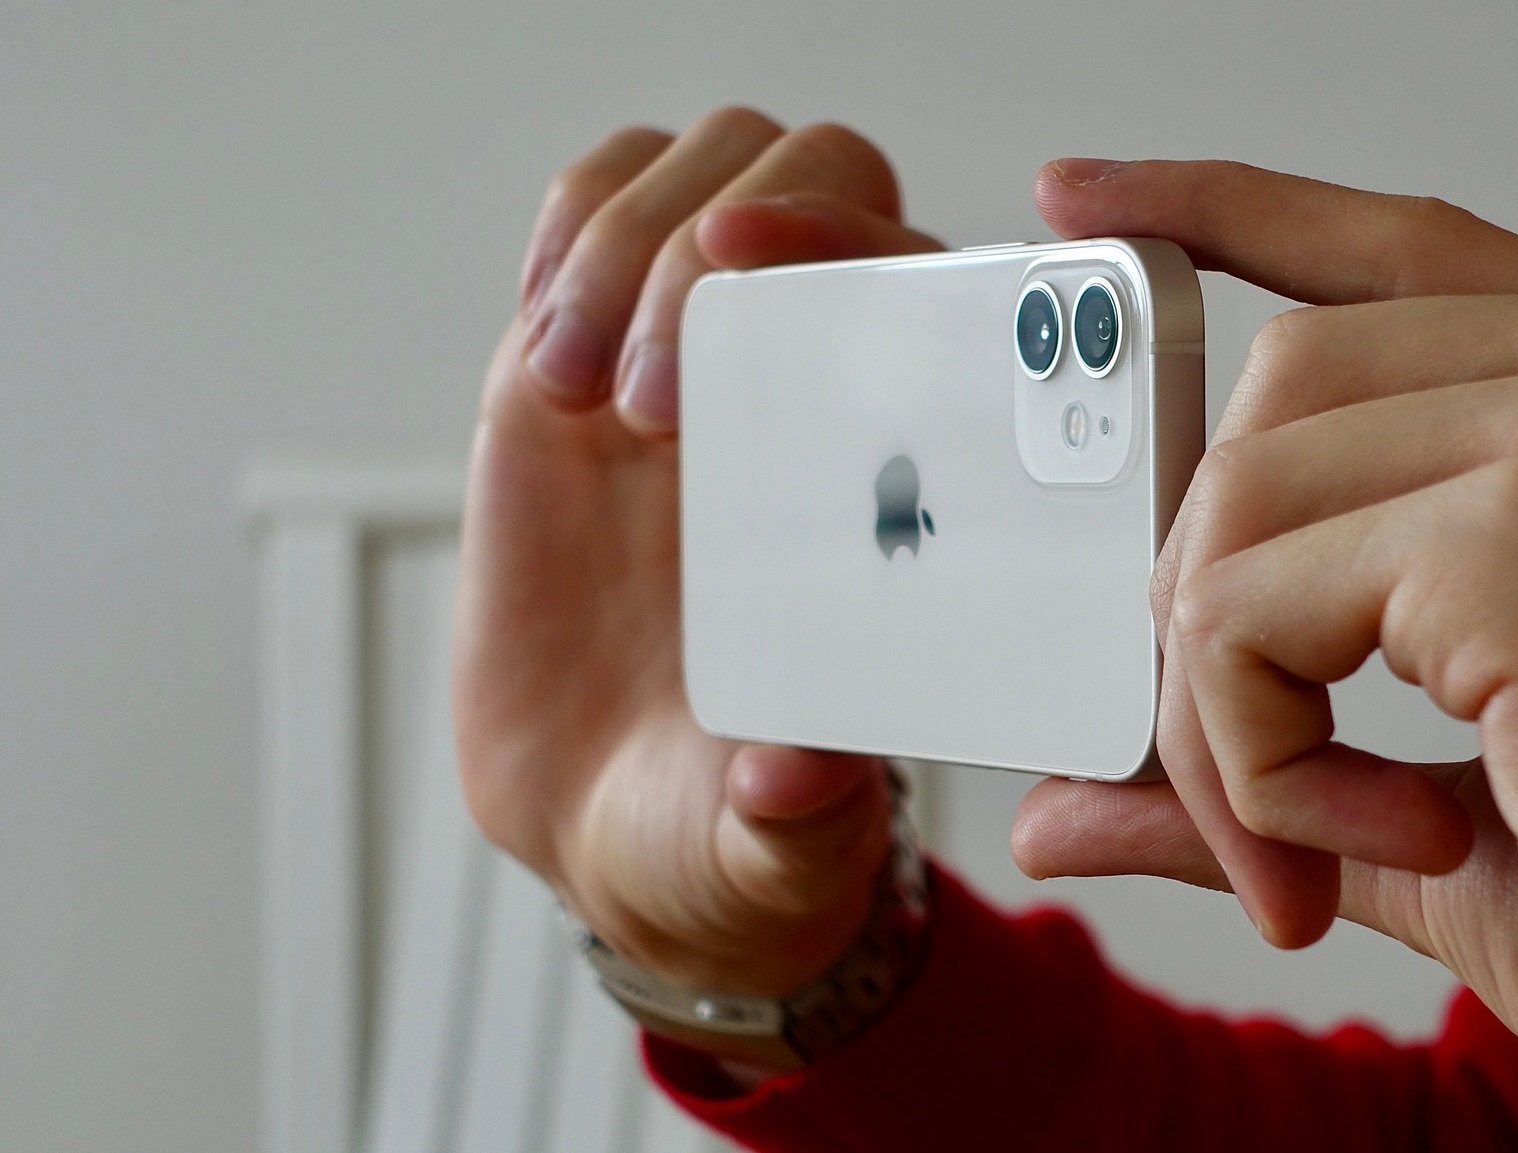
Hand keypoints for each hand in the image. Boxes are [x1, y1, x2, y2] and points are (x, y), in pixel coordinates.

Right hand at [454, 109, 937, 1004]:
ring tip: (576, 394)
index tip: (755, 280)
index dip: (862, 241)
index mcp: (908, 480)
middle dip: (723, 234)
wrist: (606, 810)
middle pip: (821, 178)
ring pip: (697, 173)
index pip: (933, 282)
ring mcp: (703, 356)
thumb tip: (797, 772)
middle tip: (652, 397)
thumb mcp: (772, 852)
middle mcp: (822, 387)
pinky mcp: (587, 359)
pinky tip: (548, 356)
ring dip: (622, 246)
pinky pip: (589, 214)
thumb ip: (794, 824)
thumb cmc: (722, 821)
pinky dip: (564, 240)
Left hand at [1012, 160, 1517, 1149]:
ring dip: (1219, 709)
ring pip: (1242, 494)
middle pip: (1283, 388)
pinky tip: (1371, 843)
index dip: (1226, 217)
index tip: (1092, 207)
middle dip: (1209, 604)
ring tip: (1315, 848)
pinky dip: (1249, 752)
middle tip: (1255, 794)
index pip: (1400, 254)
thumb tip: (1054, 805)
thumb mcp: (1443, 817)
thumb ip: (1257, 763)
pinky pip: (1248, 601)